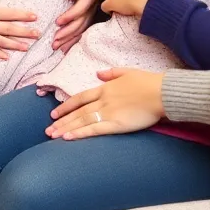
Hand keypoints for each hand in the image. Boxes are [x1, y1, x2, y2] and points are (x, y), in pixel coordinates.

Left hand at [45, 69, 164, 139]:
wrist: (161, 92)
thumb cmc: (148, 82)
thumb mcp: (127, 72)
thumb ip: (111, 73)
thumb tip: (98, 73)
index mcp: (105, 88)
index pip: (80, 98)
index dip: (66, 105)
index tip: (54, 113)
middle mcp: (103, 100)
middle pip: (77, 112)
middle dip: (62, 120)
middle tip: (48, 129)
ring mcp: (108, 112)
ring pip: (82, 121)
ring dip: (66, 128)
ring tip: (52, 135)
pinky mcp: (116, 124)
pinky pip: (94, 129)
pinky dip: (79, 133)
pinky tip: (67, 138)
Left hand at [53, 0, 102, 51]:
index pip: (79, 10)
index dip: (69, 17)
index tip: (57, 22)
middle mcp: (92, 8)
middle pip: (80, 24)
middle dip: (67, 34)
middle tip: (54, 42)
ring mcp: (92, 13)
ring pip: (81, 30)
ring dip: (70, 40)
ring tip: (58, 48)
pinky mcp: (91, 16)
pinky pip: (84, 30)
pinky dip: (75, 39)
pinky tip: (67, 47)